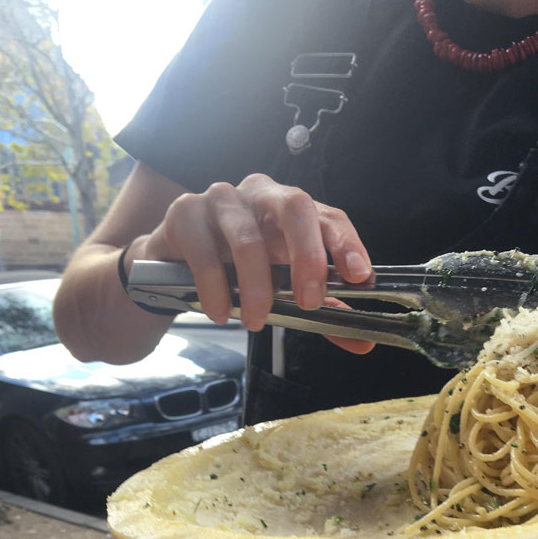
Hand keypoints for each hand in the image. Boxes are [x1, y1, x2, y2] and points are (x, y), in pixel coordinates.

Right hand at [137, 172, 374, 346]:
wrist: (173, 266)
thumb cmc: (238, 271)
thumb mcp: (284, 291)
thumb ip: (324, 314)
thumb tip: (364, 344)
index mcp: (293, 211)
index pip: (329, 216)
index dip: (346, 243)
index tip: (359, 276)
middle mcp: (262, 194)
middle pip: (295, 207)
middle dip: (307, 256)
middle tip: (309, 303)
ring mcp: (222, 199)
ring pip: (248, 238)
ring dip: (256, 287)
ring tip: (255, 321)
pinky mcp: (185, 213)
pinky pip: (205, 252)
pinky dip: (215, 289)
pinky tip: (219, 312)